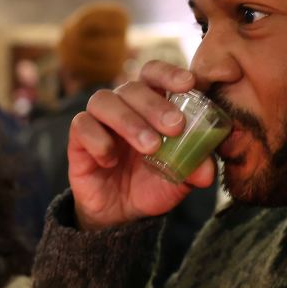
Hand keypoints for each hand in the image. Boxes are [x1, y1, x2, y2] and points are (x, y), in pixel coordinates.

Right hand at [68, 61, 216, 230]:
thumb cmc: (152, 184)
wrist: (121, 214)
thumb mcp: (181, 179)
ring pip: (104, 101)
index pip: (155, 75)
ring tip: (150, 147)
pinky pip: (82, 126)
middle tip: (175, 126)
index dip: (170, 74)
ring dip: (129, 121)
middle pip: (133, 87)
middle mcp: (123, 106)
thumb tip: (208, 170)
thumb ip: (195, 169)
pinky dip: (98, 140)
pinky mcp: (78, 139)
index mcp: (150, 104)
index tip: (189, 84)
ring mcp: (98, 120)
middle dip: (155, 105)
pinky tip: (111, 160)